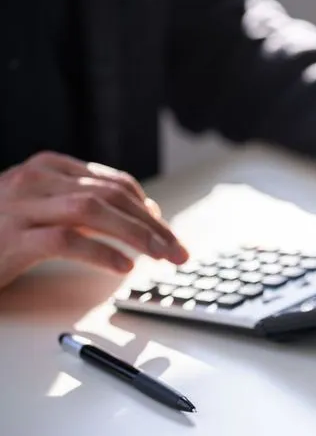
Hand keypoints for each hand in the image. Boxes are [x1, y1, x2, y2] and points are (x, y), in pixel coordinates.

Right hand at [0, 152, 188, 289]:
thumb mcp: (41, 212)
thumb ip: (81, 209)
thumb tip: (136, 220)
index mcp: (47, 168)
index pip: (113, 182)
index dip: (148, 208)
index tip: (167, 230)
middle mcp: (35, 180)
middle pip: (111, 195)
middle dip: (153, 224)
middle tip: (179, 250)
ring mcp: (20, 207)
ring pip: (94, 211)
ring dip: (137, 235)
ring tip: (161, 257)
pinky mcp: (11, 238)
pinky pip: (66, 241)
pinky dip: (101, 253)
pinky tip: (123, 267)